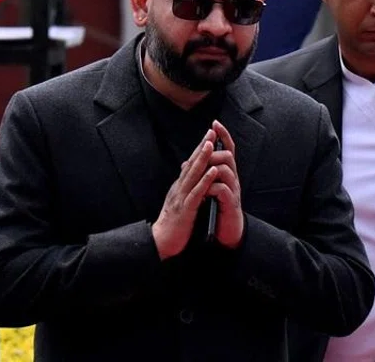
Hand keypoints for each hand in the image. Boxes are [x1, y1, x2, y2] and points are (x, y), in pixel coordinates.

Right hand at [151, 129, 219, 259]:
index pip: (190, 164)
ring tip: (211, 144)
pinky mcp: (185, 209)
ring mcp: (181, 197)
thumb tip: (186, 173)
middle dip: (201, 147)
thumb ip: (183, 188)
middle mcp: (179, 188)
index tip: (208, 136)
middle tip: (210, 131)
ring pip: (193, 174)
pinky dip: (205, 180)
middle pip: (191, 164)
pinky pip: (197, 192)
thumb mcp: (178, 202)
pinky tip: (213, 171)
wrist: (161, 242)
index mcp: (179, 187)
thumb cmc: (172, 224)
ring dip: (202, 158)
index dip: (199, 149)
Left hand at [208, 121, 242, 249]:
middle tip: (204, 155)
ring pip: (226, 170)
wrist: (228, 231)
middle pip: (228, 156)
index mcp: (227, 174)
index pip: (228, 149)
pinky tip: (204, 191)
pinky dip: (211, 188)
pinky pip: (222, 190)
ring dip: (212, 170)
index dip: (223, 135)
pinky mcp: (230, 204)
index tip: (215, 123)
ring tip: (202, 174)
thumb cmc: (218, 208)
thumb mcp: (210, 188)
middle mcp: (233, 179)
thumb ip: (204, 175)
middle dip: (215, 153)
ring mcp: (233, 191)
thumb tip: (188, 162)